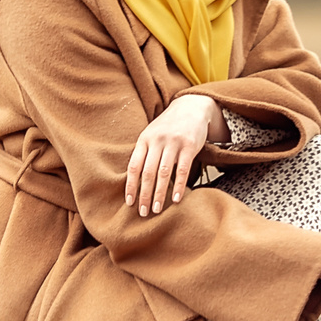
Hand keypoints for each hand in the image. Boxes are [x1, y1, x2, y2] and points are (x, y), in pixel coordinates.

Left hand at [127, 93, 223, 215]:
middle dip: (144, 194)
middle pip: (147, 172)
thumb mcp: (151, 134)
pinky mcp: (189, 146)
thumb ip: (143, 153)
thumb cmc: (168, 126)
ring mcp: (173, 143)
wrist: (191, 107)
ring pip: (163, 173)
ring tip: (156, 209)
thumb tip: (133, 180)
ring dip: (159, 194)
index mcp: (144, 139)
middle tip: (142, 212)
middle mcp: (157, 141)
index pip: (134, 166)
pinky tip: (176, 199)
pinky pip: (182, 169)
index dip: (131, 186)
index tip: (129, 202)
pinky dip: (179, 186)